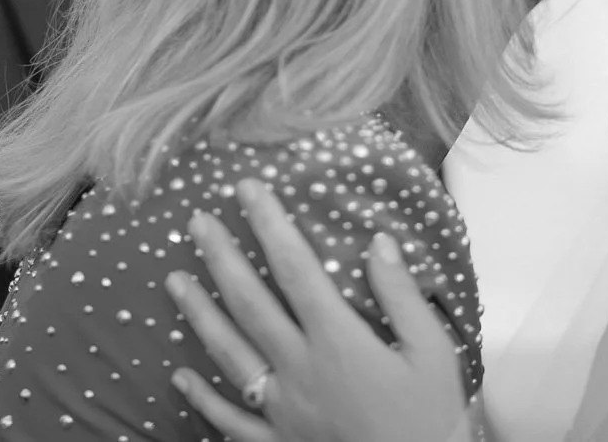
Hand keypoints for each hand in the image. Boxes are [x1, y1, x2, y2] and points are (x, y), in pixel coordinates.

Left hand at [165, 180, 473, 441]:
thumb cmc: (432, 416)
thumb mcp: (433, 351)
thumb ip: (402, 295)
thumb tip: (379, 242)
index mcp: (338, 341)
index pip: (296, 269)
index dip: (270, 224)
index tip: (249, 188)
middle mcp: (300, 371)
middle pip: (250, 304)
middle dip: (221, 258)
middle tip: (197, 222)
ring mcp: (283, 410)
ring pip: (229, 354)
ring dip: (199, 314)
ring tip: (175, 279)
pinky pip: (231, 419)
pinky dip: (202, 398)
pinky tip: (180, 376)